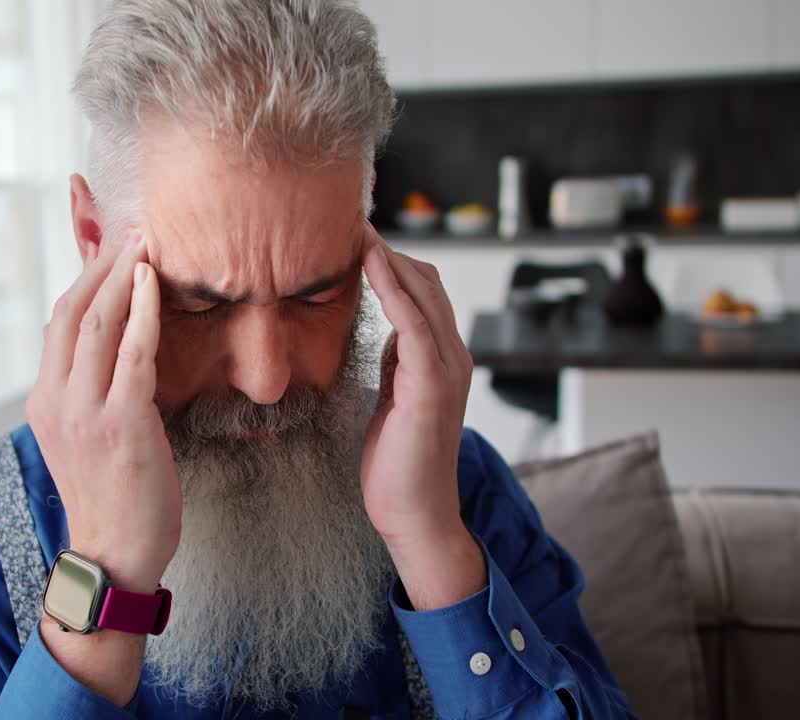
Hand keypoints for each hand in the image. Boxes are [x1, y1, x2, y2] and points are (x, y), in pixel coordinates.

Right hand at [26, 232, 179, 593]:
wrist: (115, 555)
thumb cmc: (111, 497)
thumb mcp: (86, 436)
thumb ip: (89, 389)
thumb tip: (107, 347)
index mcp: (43, 401)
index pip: (57, 321)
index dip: (83, 277)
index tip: (110, 246)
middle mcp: (55, 401)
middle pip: (71, 312)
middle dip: (102, 264)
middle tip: (132, 232)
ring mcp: (84, 412)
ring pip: (97, 324)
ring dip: (124, 277)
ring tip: (145, 245)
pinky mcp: (121, 424)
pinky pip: (133, 354)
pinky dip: (145, 313)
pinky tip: (156, 287)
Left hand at [359, 224, 485, 608]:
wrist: (414, 513)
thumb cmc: (398, 462)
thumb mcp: (393, 397)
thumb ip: (395, 362)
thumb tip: (382, 330)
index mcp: (440, 358)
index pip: (421, 291)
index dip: (390, 259)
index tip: (352, 234)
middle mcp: (452, 355)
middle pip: (426, 281)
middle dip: (388, 249)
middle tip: (348, 220)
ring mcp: (448, 368)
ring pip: (424, 293)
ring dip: (390, 257)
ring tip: (356, 228)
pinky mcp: (433, 384)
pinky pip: (415, 322)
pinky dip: (395, 287)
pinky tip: (372, 263)